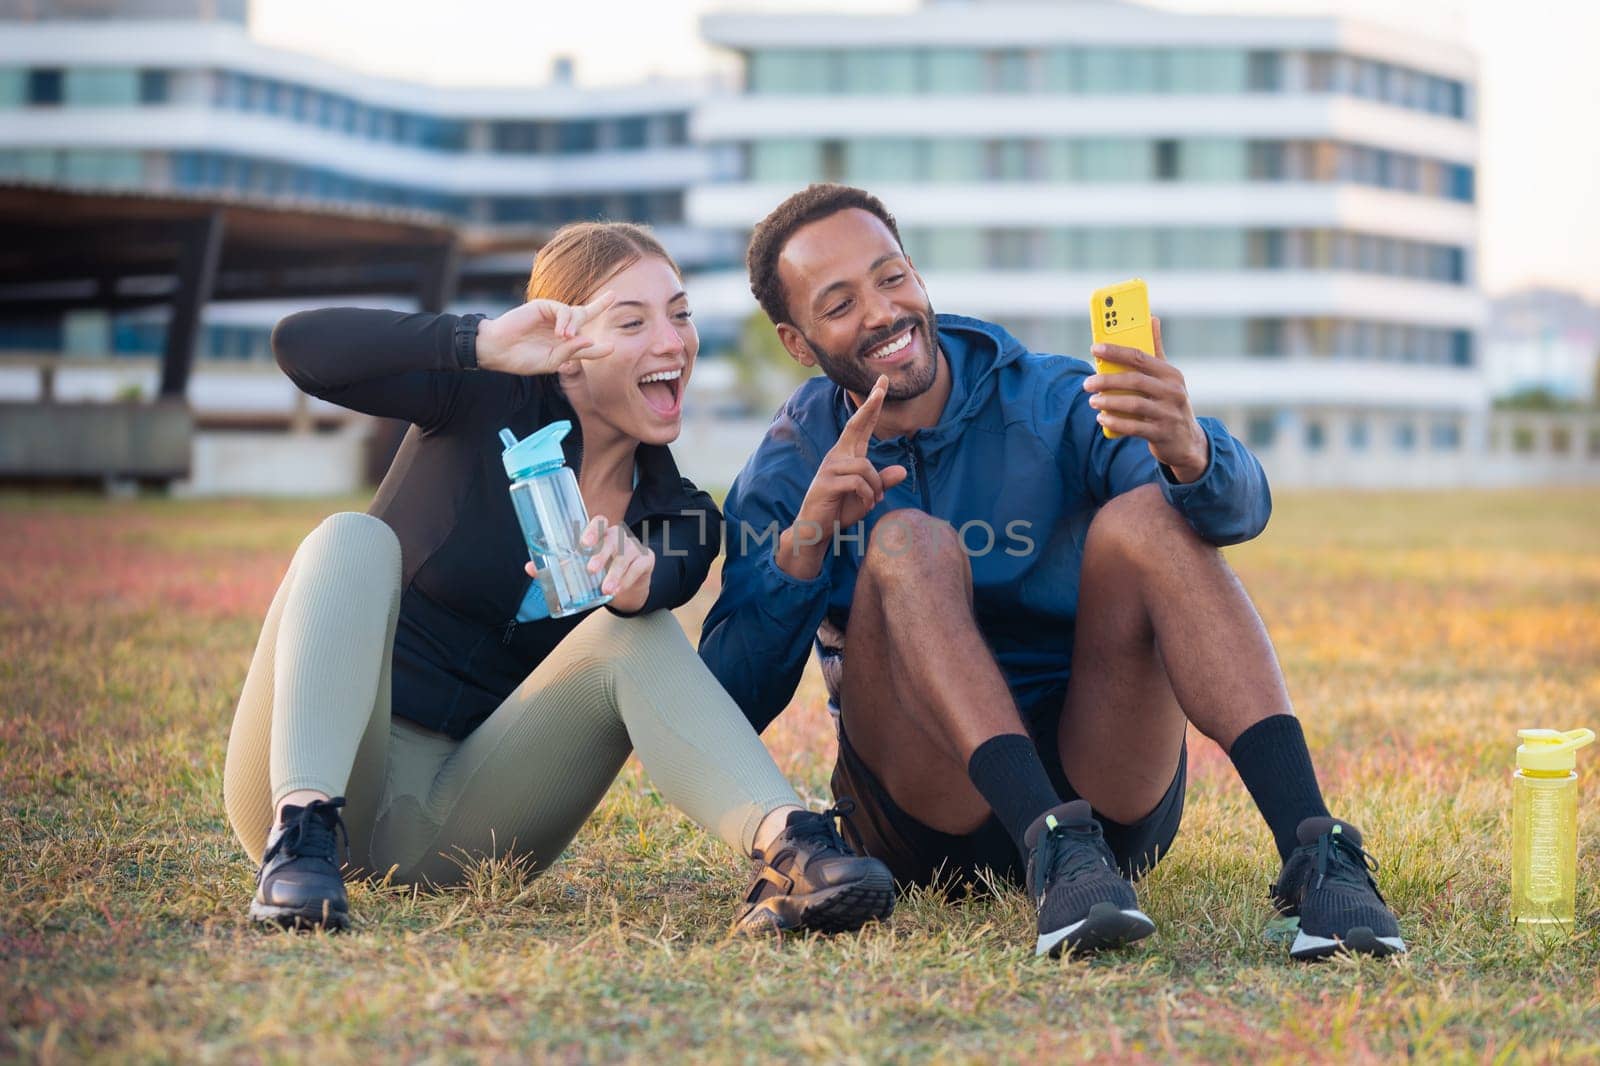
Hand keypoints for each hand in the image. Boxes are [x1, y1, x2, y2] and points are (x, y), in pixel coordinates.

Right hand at [475, 291, 616, 375]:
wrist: (498, 350)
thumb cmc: (522, 359)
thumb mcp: (551, 362)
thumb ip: (571, 352)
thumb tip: (591, 340)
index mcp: (562, 344)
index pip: (585, 343)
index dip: (599, 347)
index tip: (612, 348)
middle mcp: (559, 328)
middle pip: (584, 314)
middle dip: (599, 305)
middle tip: (613, 296)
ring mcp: (551, 316)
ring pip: (575, 314)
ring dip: (575, 326)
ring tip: (565, 337)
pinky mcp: (543, 306)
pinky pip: (563, 309)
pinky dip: (565, 320)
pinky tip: (560, 332)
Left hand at [526, 515, 653, 612]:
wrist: (627, 587)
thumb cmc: (600, 572)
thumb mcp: (579, 569)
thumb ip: (557, 567)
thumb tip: (530, 567)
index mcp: (601, 534)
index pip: (598, 522)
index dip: (592, 530)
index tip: (584, 543)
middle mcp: (618, 536)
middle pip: (613, 538)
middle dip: (602, 554)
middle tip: (590, 570)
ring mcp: (634, 547)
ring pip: (626, 556)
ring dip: (615, 573)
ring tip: (606, 590)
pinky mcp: (646, 560)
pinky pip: (638, 568)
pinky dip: (627, 580)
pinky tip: (619, 590)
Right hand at [777, 375, 908, 579]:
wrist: (815, 529)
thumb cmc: (840, 509)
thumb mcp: (867, 496)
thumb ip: (882, 483)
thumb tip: (902, 470)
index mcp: (846, 455)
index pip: (860, 426)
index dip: (871, 405)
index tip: (882, 384)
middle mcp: (837, 456)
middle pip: (855, 425)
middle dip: (870, 405)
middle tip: (883, 384)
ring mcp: (830, 468)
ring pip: (866, 467)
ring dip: (875, 487)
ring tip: (872, 502)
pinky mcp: (827, 483)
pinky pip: (858, 482)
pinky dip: (867, 495)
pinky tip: (865, 505)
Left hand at [1083, 317, 1209, 482]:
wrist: (1187, 441)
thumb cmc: (1169, 403)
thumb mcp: (1167, 377)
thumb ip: (1156, 350)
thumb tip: (1151, 318)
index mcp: (1171, 374)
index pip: (1141, 357)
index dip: (1116, 351)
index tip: (1095, 347)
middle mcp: (1173, 392)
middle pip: (1135, 380)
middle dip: (1107, 380)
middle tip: (1087, 383)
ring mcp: (1169, 414)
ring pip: (1134, 404)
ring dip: (1109, 402)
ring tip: (1092, 400)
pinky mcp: (1162, 434)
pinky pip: (1134, 427)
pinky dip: (1116, 422)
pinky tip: (1102, 418)